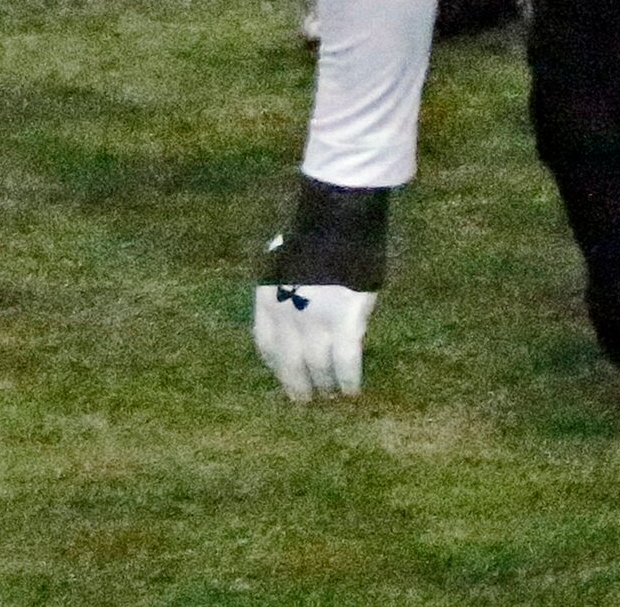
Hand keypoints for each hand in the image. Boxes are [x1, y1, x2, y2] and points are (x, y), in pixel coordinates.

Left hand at [250, 176, 389, 401]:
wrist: (337, 219)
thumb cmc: (316, 232)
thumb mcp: (286, 258)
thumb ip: (288, 283)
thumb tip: (296, 295)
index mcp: (268, 300)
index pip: (267, 346)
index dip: (276, 365)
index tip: (284, 375)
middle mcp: (286, 319)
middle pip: (290, 364)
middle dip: (297, 386)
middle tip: (306, 400)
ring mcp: (315, 324)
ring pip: (318, 368)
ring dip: (325, 386)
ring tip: (332, 397)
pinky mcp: (344, 326)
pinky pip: (346, 363)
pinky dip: (349, 380)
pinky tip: (352, 391)